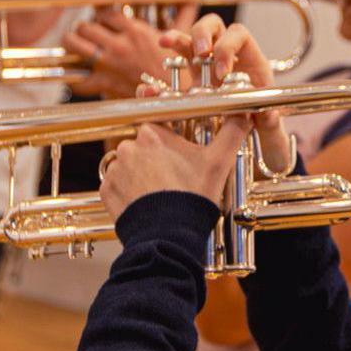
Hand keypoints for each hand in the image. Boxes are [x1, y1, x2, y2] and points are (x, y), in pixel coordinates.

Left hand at [63, 8, 169, 98]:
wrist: (178, 96)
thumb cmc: (176, 67)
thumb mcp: (174, 34)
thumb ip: (166, 17)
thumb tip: (166, 4)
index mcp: (136, 30)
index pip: (104, 12)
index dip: (99, 16)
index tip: (100, 22)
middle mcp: (120, 45)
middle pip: (85, 26)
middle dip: (82, 28)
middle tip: (83, 33)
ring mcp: (110, 65)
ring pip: (75, 45)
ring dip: (71, 44)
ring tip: (74, 47)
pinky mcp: (105, 84)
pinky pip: (79, 80)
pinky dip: (75, 78)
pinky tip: (78, 75)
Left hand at [100, 118, 250, 218]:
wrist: (169, 235)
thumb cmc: (193, 197)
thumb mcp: (219, 162)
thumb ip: (231, 132)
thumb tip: (243, 115)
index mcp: (152, 133)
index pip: (161, 126)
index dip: (173, 140)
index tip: (179, 155)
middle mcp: (128, 146)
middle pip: (144, 146)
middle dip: (157, 158)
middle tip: (175, 178)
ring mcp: (115, 169)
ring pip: (129, 165)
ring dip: (141, 174)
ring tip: (160, 193)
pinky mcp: (107, 190)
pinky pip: (116, 185)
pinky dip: (128, 192)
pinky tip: (146, 201)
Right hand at [162, 17, 290, 172]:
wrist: (250, 130)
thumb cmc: (263, 123)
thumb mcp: (269, 127)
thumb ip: (270, 124)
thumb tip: (267, 117)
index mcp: (251, 59)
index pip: (239, 36)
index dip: (228, 48)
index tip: (222, 73)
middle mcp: (228, 54)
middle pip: (215, 25)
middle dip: (204, 34)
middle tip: (200, 53)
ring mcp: (209, 61)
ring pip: (193, 35)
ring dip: (180, 37)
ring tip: (167, 42)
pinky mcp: (193, 73)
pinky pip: (178, 56)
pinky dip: (168, 53)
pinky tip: (159, 52)